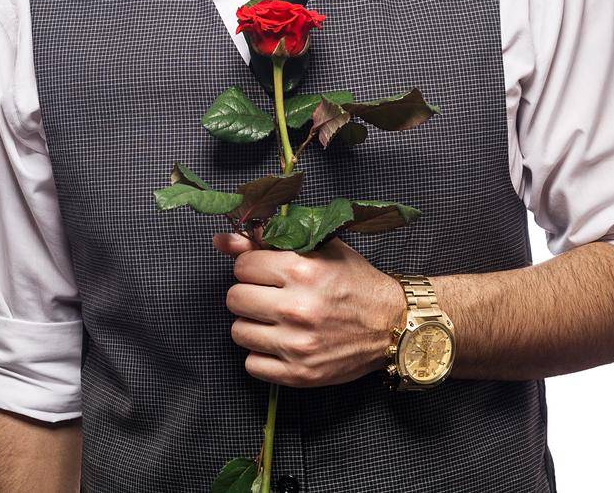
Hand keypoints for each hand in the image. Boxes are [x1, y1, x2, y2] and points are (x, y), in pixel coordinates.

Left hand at [212, 230, 406, 387]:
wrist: (392, 325)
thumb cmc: (355, 282)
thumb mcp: (320, 249)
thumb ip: (268, 240)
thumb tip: (221, 240)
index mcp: (302, 270)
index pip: (242, 266)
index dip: (253, 267)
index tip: (267, 273)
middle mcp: (297, 308)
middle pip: (234, 298)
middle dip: (249, 294)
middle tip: (270, 296)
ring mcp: (297, 345)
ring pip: (239, 332)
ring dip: (253, 325)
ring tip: (276, 320)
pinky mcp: (299, 374)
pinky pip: (251, 365)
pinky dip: (262, 355)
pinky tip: (280, 344)